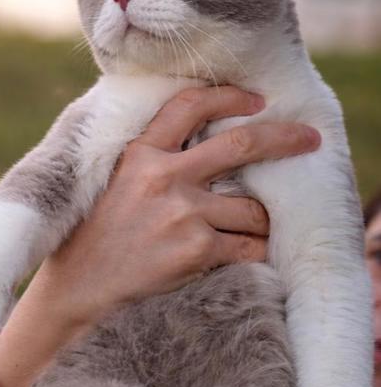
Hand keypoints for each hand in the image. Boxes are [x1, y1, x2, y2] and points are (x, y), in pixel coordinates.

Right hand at [0, 85, 320, 386]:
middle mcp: (163, 177)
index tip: (256, 100)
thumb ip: (150, 159)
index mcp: (139, 154)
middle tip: (310, 140)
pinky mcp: (196, 251)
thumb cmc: (92, 238)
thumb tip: (199, 140)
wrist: (77, 290)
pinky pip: (249, 248)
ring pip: (252, 210)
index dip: (229, 97)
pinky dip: (256, 253)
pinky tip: (250, 257)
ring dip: (263, 222)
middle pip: (242, 145)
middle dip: (285, 139)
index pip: (190, 105)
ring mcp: (182, 214)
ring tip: (257, 230)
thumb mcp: (110, 182)